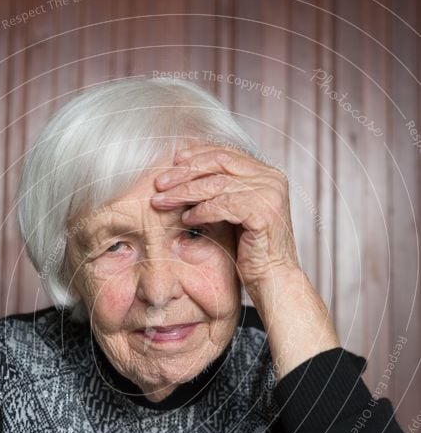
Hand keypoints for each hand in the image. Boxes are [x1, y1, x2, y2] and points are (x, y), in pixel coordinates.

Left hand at [151, 144, 300, 299]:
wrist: (273, 278)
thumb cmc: (252, 250)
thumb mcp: (236, 212)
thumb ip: (222, 191)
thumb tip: (185, 173)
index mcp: (267, 174)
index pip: (226, 154)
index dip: (197, 155)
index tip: (173, 161)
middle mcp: (272, 178)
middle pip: (219, 163)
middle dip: (185, 172)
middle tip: (159, 183)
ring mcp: (269, 194)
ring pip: (216, 184)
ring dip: (184, 192)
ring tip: (163, 202)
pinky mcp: (263, 212)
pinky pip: (223, 205)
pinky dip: (201, 210)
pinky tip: (186, 219)